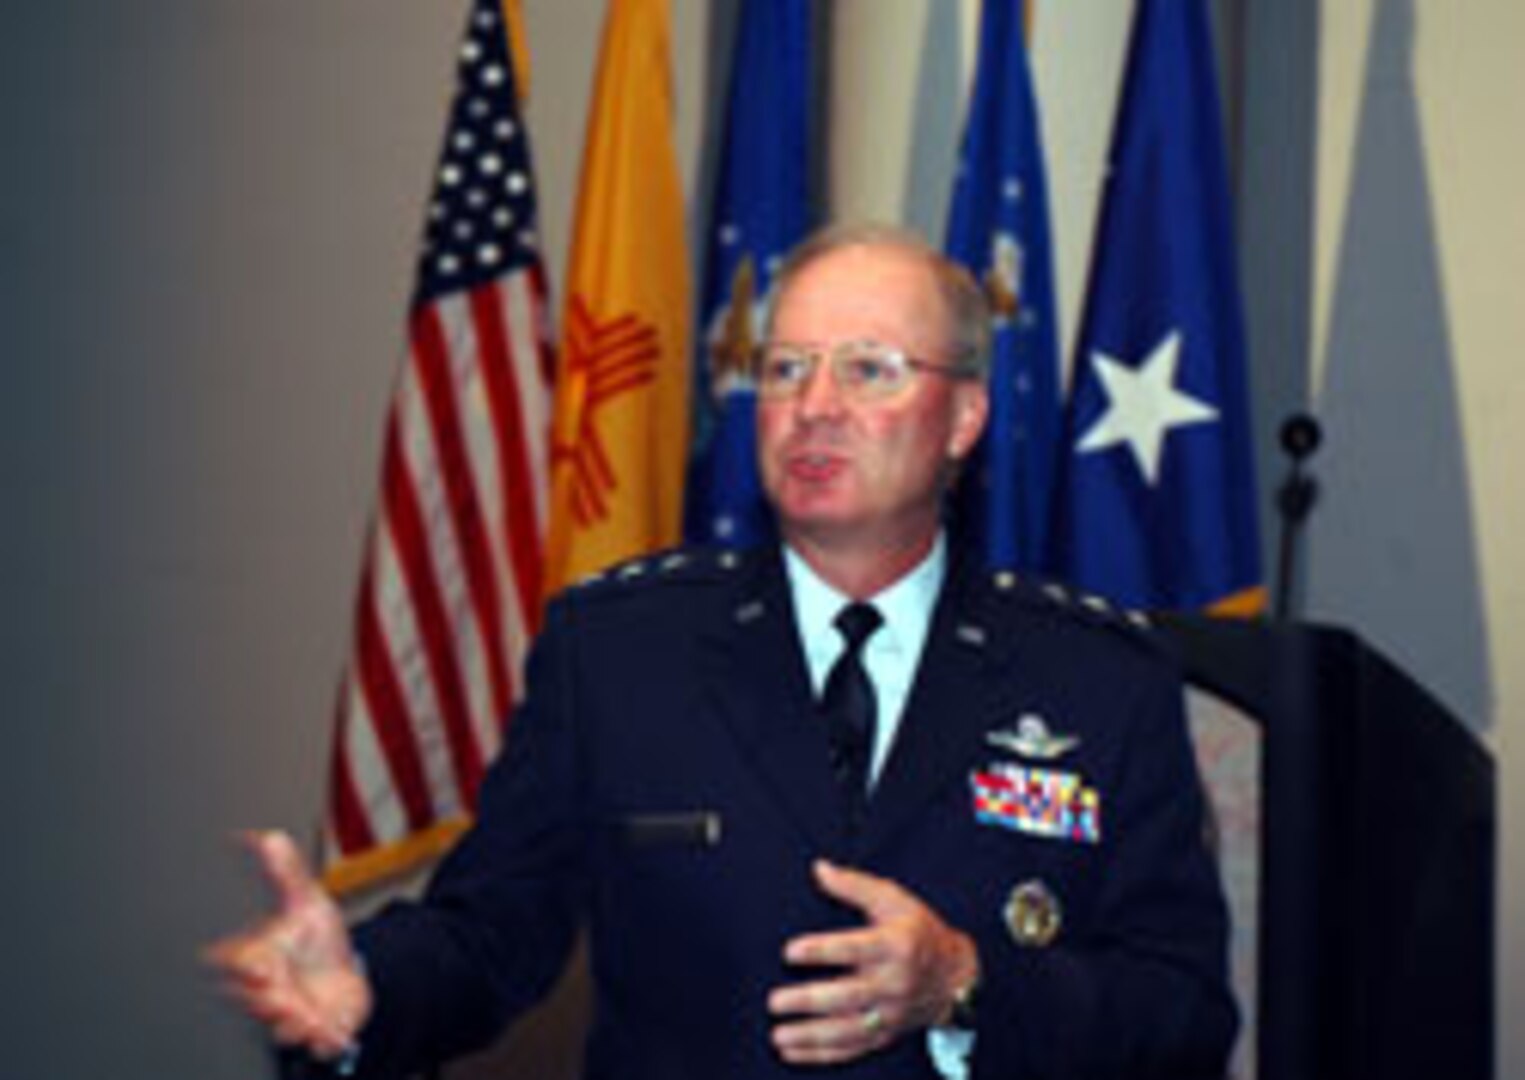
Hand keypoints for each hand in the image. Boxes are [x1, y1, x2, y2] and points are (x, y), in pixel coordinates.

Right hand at [204, 830, 371, 1059]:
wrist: (344, 972)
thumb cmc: (314, 937)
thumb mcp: (304, 900)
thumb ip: (286, 872)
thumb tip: (270, 836)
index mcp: (257, 957)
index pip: (231, 962)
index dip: (236, 965)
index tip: (255, 962)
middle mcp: (266, 991)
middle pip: (252, 1000)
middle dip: (263, 999)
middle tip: (280, 992)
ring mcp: (288, 1014)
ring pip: (279, 1028)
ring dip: (291, 1024)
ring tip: (306, 1017)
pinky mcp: (314, 1031)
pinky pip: (312, 1044)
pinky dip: (322, 1042)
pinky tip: (331, 1036)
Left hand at [767, 859, 979, 1065]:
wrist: (954, 975)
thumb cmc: (917, 930)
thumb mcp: (893, 899)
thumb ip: (854, 885)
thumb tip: (818, 868)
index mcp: (896, 946)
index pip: (854, 949)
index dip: (821, 950)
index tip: (789, 951)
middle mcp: (894, 983)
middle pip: (847, 996)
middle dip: (809, 1001)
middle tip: (774, 1001)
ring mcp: (890, 1014)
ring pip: (847, 1031)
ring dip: (809, 1036)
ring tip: (777, 1035)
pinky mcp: (886, 1034)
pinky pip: (851, 1050)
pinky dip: (820, 1055)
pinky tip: (792, 1052)